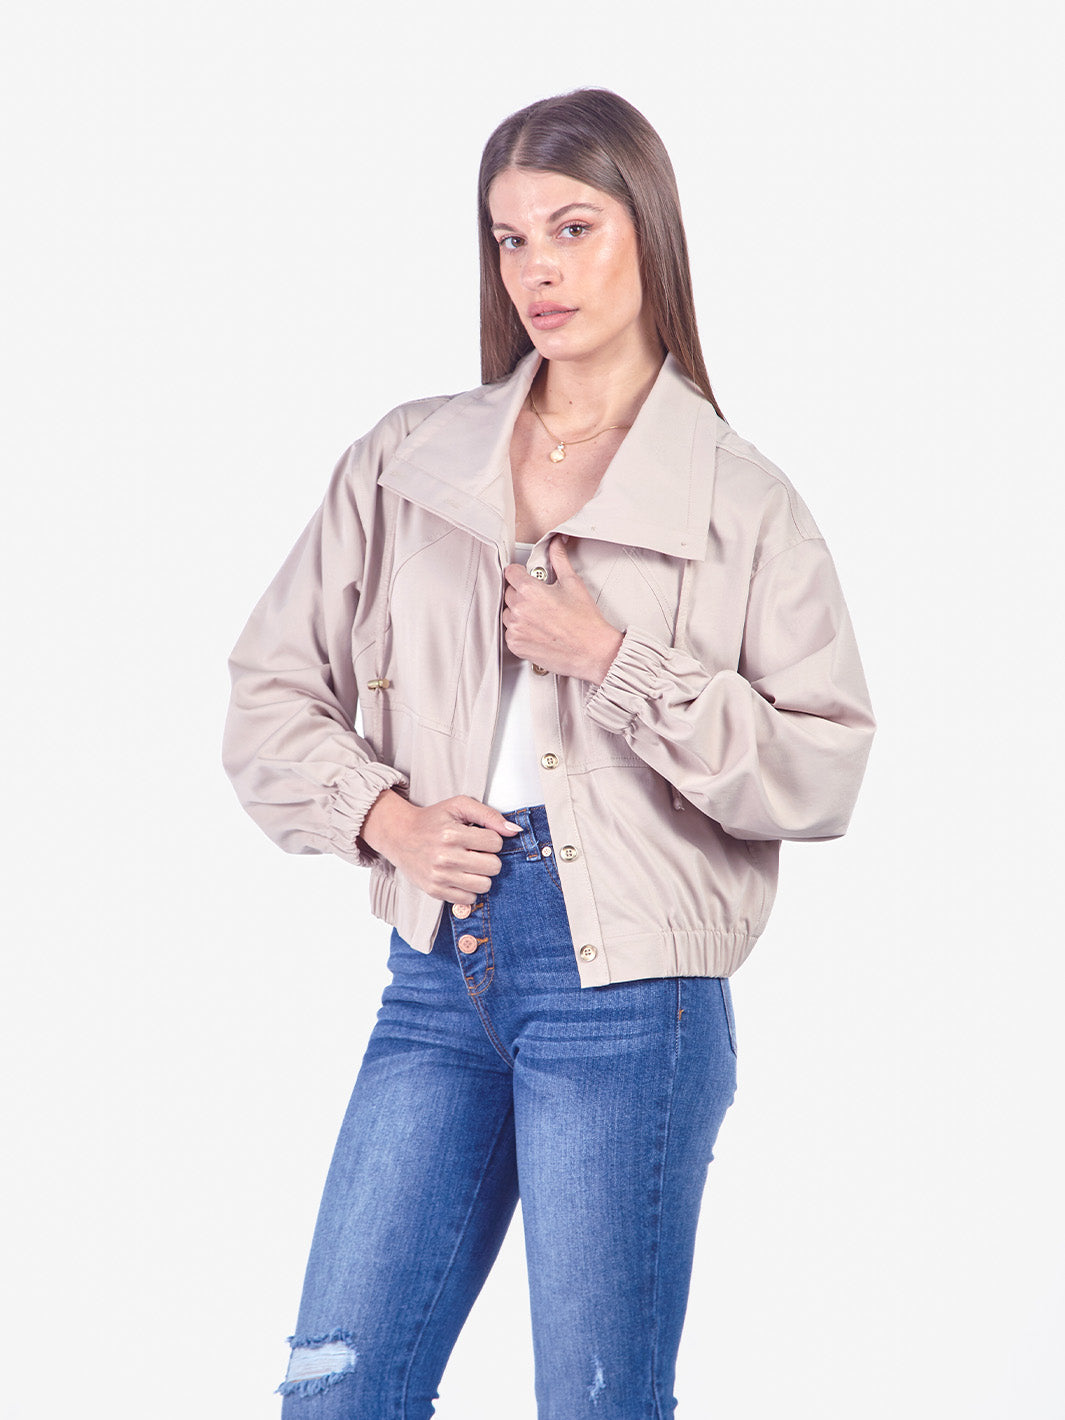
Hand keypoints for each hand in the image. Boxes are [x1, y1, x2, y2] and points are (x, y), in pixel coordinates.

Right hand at [361, 791, 521, 905]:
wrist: (399, 835)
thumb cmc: (433, 819)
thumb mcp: (459, 806)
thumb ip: (489, 815)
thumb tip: (515, 831)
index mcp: (452, 834)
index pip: (496, 843)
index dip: (492, 839)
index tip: (479, 836)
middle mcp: (445, 858)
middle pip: (493, 867)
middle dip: (489, 858)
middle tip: (476, 851)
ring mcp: (439, 877)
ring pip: (484, 885)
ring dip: (481, 875)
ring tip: (469, 864)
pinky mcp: (435, 891)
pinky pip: (469, 899)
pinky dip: (469, 888)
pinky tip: (459, 876)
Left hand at [502, 535, 624, 682]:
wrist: (592, 651)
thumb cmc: (585, 622)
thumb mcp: (572, 583)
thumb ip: (559, 559)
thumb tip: (556, 544)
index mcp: (530, 591)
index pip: (510, 572)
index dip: (520, 573)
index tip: (526, 576)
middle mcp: (519, 610)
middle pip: (509, 592)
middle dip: (522, 593)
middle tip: (541, 600)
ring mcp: (516, 629)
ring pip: (508, 613)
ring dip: (519, 612)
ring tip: (541, 617)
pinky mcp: (516, 645)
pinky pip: (510, 633)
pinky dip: (520, 631)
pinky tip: (538, 630)